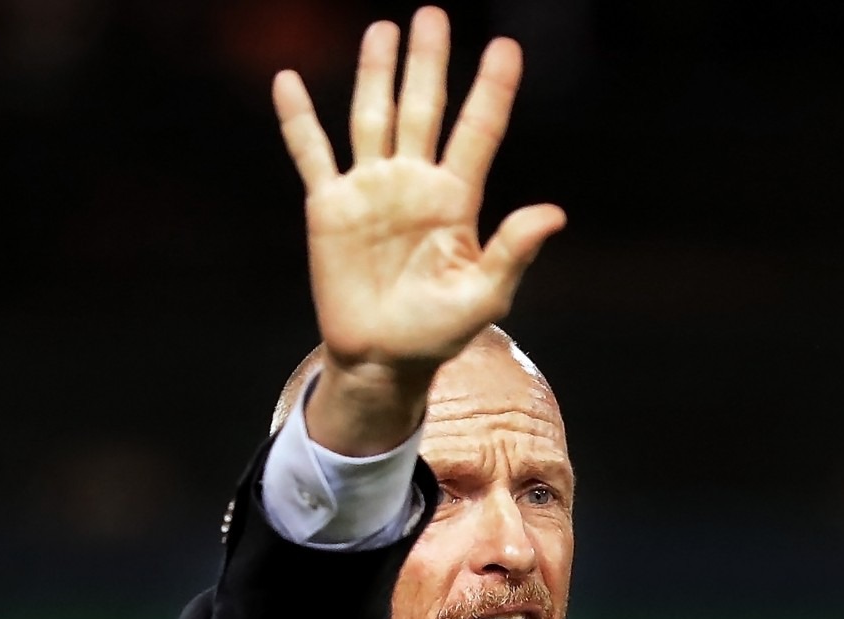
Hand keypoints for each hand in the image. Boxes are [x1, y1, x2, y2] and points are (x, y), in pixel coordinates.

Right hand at [272, 7, 564, 453]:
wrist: (383, 359)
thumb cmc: (438, 333)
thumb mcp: (485, 296)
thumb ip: (513, 251)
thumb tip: (554, 213)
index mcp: (455, 200)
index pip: (477, 133)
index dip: (491, 91)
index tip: (507, 48)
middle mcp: (414, 184)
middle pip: (422, 110)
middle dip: (429, 64)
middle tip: (432, 14)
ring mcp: (371, 190)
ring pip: (372, 118)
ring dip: (376, 74)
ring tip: (383, 29)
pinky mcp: (330, 207)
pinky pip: (311, 154)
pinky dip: (299, 121)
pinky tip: (290, 82)